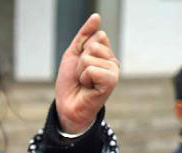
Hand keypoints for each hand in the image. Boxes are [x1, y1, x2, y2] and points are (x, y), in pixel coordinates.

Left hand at [54, 13, 119, 133]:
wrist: (67, 106)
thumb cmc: (71, 82)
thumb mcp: (74, 53)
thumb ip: (84, 35)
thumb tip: (96, 17)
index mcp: (106, 54)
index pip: (97, 35)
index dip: (83, 49)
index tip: (81, 65)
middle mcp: (112, 62)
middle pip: (94, 44)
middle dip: (81, 60)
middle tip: (82, 76)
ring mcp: (114, 71)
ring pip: (91, 57)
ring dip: (81, 71)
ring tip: (84, 82)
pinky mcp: (111, 81)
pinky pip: (92, 68)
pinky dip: (85, 78)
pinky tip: (88, 87)